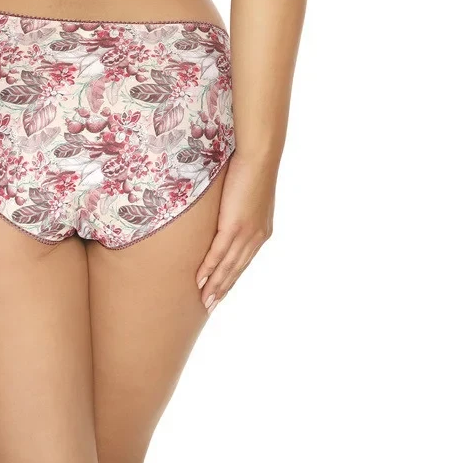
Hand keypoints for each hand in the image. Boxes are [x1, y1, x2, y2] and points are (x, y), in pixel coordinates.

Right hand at [195, 151, 275, 312]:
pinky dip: (209, 268)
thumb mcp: (246, 194)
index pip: (244, 261)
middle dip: (223, 289)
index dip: (232, 277)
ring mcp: (246, 234)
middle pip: (236, 270)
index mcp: (261, 231)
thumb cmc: (251, 167)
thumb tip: (225, 207)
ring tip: (203, 301)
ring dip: (215, 285)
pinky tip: (200, 280)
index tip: (221, 292)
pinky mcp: (234, 226)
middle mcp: (256, 237)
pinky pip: (219, 253)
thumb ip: (237, 206)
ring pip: (228, 267)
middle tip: (209, 306)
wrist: (259, 156)